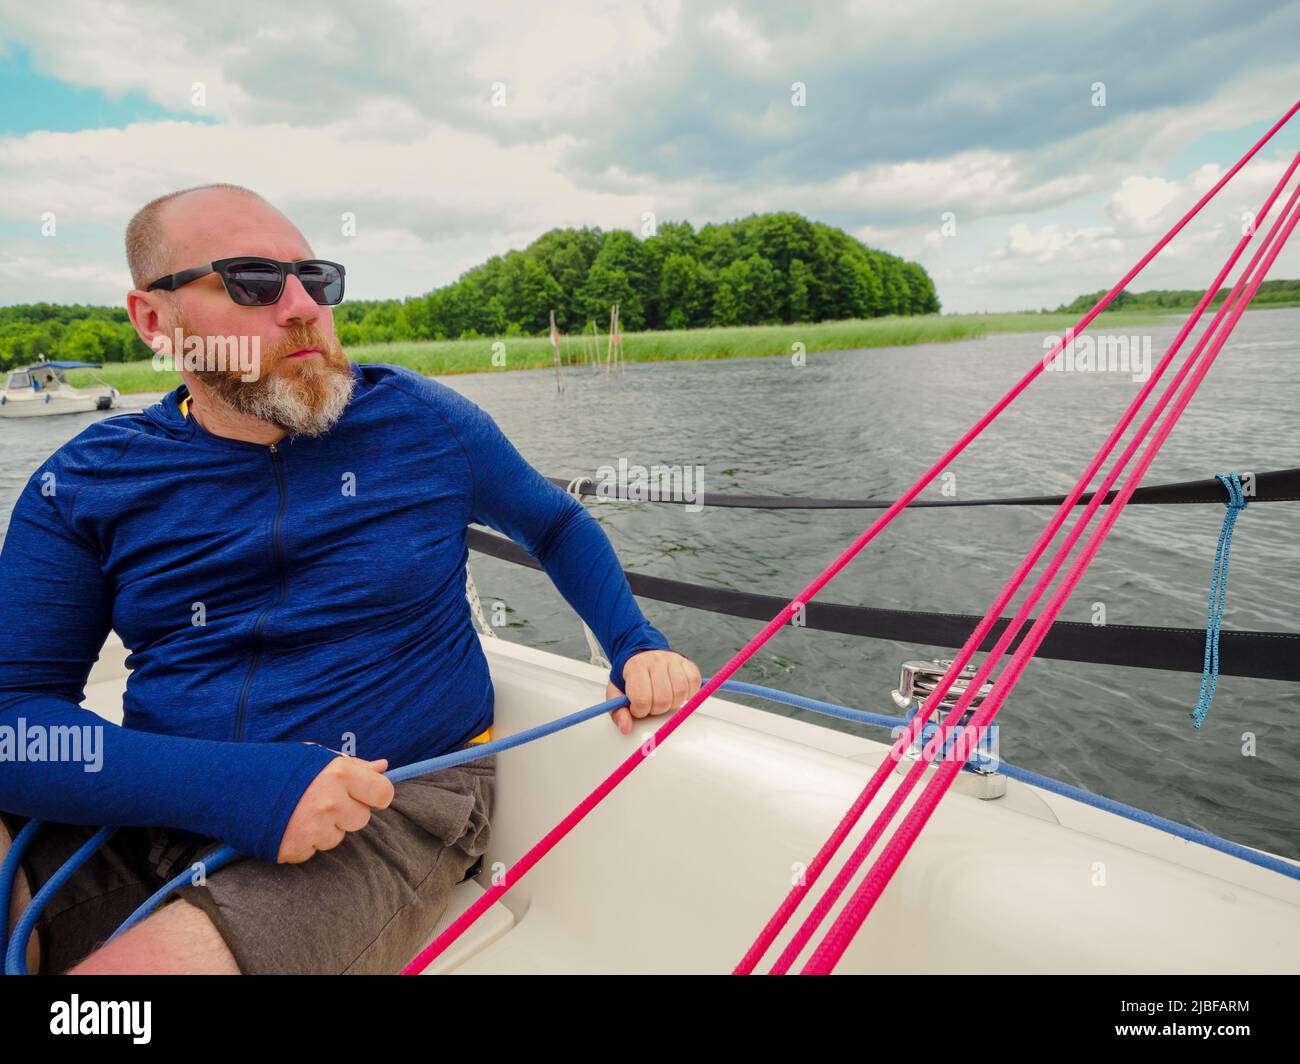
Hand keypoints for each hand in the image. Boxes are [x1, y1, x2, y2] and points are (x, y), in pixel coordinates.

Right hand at [277, 756, 394, 862]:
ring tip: (300, 812)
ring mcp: (312, 828)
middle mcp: (329, 802)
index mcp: (338, 773)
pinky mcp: (295, 849)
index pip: (383, 793)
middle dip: (347, 812)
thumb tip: (384, 767)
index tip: (365, 795)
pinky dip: (304, 843)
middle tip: (322, 801)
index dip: (375, 795)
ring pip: (338, 838)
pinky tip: (288, 826)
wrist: (228, 785)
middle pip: (361, 819)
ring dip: (325, 829)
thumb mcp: (316, 758)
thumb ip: (354, 766)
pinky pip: (314, 851)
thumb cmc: (278, 767)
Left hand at [606, 649, 701, 734]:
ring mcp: (673, 660)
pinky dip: (688, 694)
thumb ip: (618, 711)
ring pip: (680, 693)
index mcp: (636, 667)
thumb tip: (625, 727)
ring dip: (673, 703)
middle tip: (651, 704)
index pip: (642, 699)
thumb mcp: (616, 692)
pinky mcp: (687, 663)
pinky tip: (676, 693)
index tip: (638, 708)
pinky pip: (694, 683)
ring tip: (664, 699)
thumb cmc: (630, 675)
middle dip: (657, 709)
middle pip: (663, 699)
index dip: (640, 711)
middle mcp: (655, 661)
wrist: (641, 654)